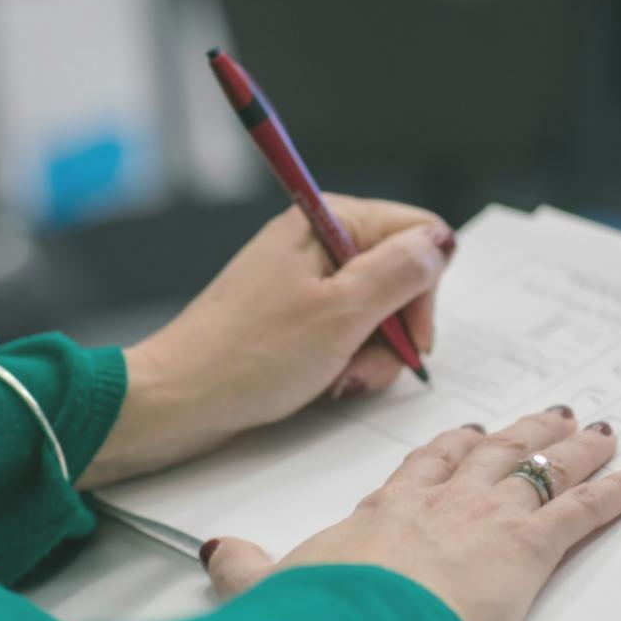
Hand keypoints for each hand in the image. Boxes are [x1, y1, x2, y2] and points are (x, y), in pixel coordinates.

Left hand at [79, 196, 452, 488]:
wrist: (180, 399)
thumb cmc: (251, 356)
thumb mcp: (342, 313)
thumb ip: (401, 273)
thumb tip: (440, 243)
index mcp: (329, 221)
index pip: (417, 234)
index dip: (424, 288)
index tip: (412, 336)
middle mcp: (318, 241)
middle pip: (400, 277)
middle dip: (396, 330)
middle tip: (368, 365)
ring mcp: (304, 280)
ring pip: (376, 312)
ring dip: (371, 353)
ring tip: (340, 378)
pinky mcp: (293, 315)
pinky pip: (345, 332)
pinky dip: (346, 360)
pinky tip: (326, 382)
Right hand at [203, 408, 620, 620]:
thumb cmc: (323, 614)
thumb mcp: (276, 588)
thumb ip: (249, 569)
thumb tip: (219, 552)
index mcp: (388, 509)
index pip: (426, 465)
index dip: (452, 447)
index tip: (468, 433)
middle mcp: (443, 501)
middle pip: (493, 453)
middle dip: (525, 432)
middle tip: (552, 414)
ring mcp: (488, 517)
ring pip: (541, 468)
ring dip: (575, 449)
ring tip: (599, 430)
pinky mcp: (527, 546)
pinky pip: (583, 510)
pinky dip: (617, 493)